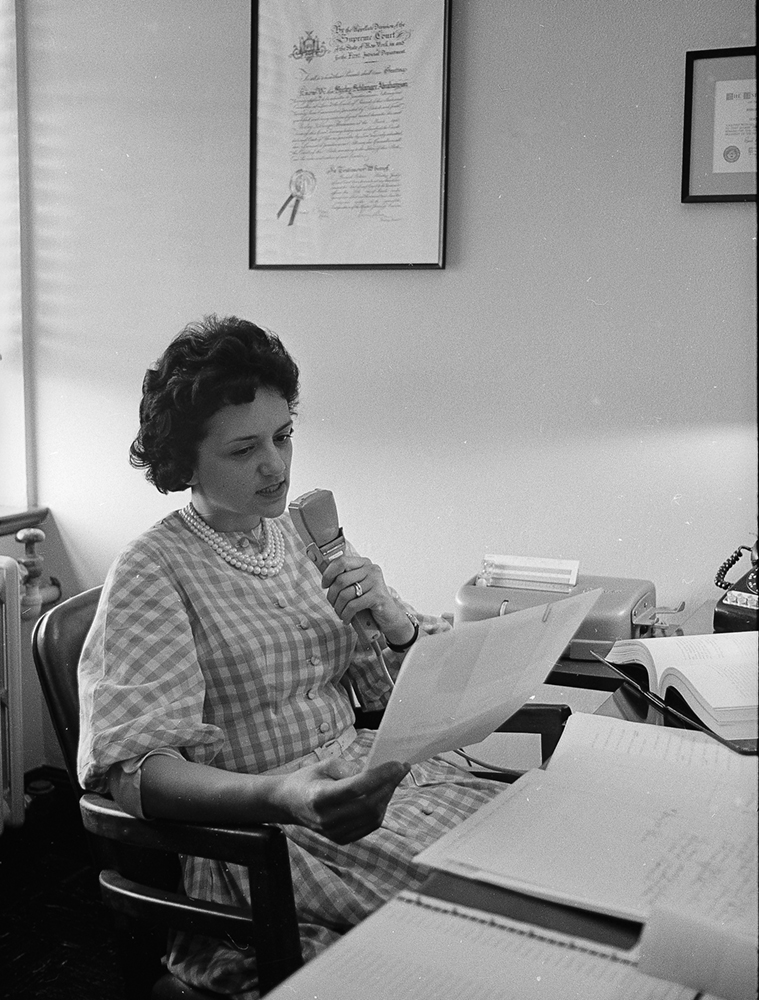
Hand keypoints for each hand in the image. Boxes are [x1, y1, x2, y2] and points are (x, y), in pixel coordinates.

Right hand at [279, 759, 408, 842]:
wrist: (289, 803)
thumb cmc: (307, 779)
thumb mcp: (324, 765)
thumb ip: (349, 768)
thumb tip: (375, 772)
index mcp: (319, 798)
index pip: (356, 788)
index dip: (380, 776)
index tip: (397, 764)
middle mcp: (326, 820)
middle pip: (368, 804)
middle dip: (389, 784)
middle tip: (401, 768)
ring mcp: (334, 833)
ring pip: (373, 817)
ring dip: (388, 796)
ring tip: (393, 779)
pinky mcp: (341, 839)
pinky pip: (370, 825)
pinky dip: (381, 808)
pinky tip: (383, 793)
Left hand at [320, 553, 414, 645]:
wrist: (389, 616)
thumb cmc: (369, 601)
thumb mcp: (357, 586)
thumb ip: (345, 579)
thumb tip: (325, 579)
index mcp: (365, 563)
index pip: (341, 561)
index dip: (328, 573)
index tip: (324, 585)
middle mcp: (371, 570)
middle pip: (341, 580)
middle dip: (332, 595)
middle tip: (333, 604)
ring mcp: (376, 582)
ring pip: (345, 594)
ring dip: (338, 608)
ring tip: (340, 614)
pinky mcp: (378, 597)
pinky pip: (353, 605)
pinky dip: (346, 614)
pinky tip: (346, 619)